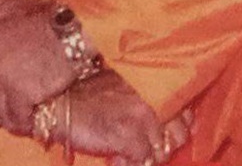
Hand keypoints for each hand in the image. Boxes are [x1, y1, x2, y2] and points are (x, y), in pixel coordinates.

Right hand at [63, 72, 190, 165]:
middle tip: (139, 147)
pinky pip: (142, 163)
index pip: (185, 113)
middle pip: (178, 137)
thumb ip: (147, 98)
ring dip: (144, 158)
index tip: (163, 135)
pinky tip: (113, 158)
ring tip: (123, 153)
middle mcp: (153, 99)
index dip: (176, 128)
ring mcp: (143, 119)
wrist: (56, 100)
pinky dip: (127, 164)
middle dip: (160, 146)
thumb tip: (179, 122)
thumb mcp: (121, 86)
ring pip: (161, 153)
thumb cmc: (85, 92)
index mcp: (153, 84)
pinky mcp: (129, 137)